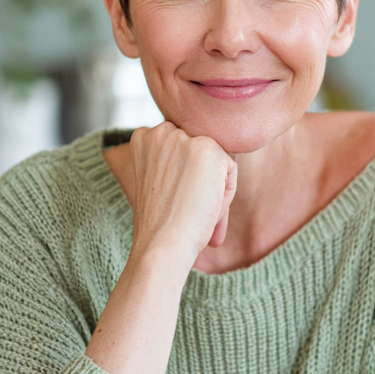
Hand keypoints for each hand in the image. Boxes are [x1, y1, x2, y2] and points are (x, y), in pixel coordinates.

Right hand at [129, 122, 237, 265]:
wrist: (163, 242)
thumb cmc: (162, 221)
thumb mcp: (160, 180)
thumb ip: (177, 161)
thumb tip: (211, 157)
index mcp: (144, 136)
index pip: (184, 147)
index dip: (188, 177)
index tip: (180, 199)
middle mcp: (161, 131)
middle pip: (201, 151)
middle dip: (203, 180)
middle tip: (190, 208)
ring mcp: (184, 138)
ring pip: (217, 160)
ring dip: (214, 187)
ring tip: (199, 211)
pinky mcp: (208, 149)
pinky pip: (230, 169)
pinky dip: (225, 193)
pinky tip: (208, 208)